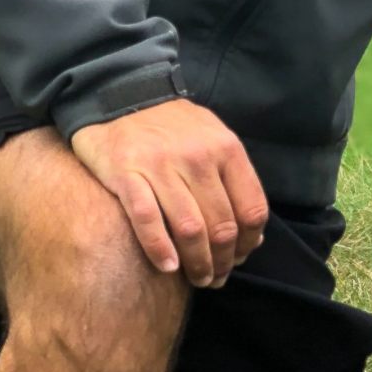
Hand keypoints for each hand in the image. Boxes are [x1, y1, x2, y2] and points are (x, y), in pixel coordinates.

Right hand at [70, 98, 268, 287]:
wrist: (118, 93)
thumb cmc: (171, 126)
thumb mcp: (212, 138)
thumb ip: (233, 181)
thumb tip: (253, 235)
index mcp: (226, 149)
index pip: (251, 209)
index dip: (248, 243)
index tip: (239, 258)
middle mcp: (198, 157)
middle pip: (221, 226)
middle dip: (223, 261)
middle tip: (216, 278)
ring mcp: (161, 165)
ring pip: (190, 229)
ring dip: (197, 263)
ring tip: (197, 279)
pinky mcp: (126, 173)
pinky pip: (148, 220)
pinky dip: (160, 249)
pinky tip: (168, 267)